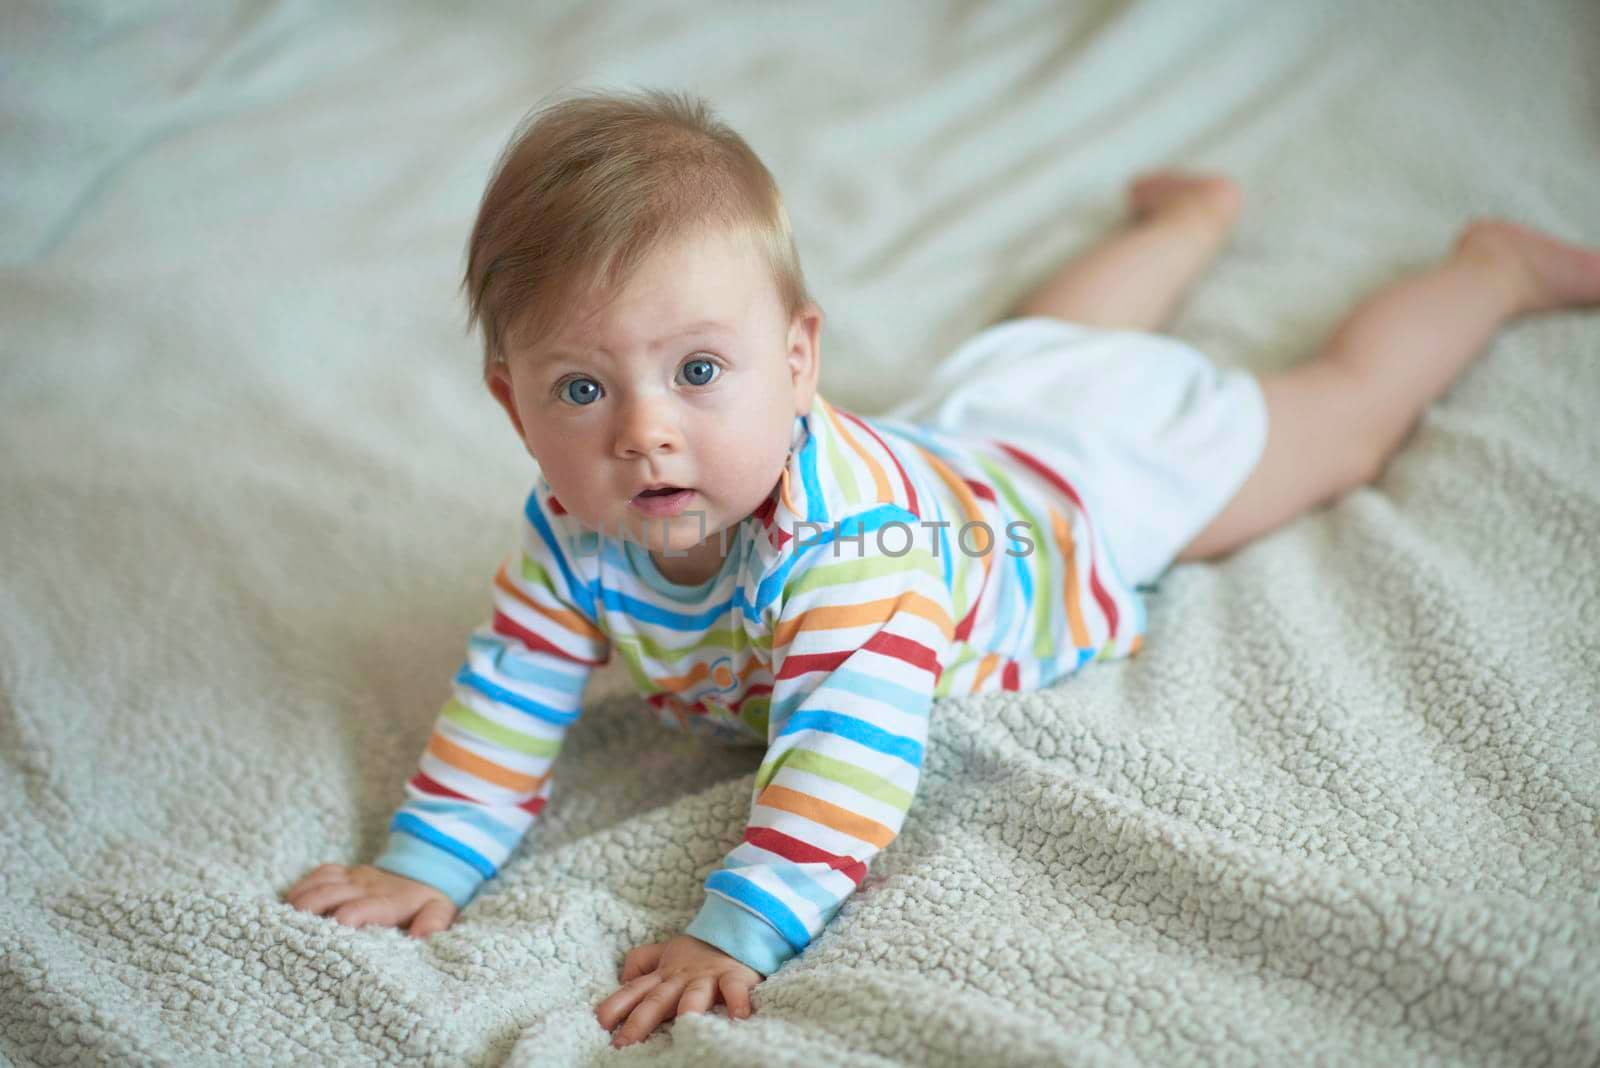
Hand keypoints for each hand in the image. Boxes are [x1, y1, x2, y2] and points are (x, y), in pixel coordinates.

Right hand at [283, 863, 457, 937]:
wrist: (425, 868)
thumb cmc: (428, 900)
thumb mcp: (440, 911)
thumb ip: (434, 923)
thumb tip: (423, 938)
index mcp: (388, 901)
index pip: (359, 908)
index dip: (343, 919)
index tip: (329, 935)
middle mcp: (366, 886)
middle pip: (329, 894)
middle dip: (309, 912)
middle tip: (291, 934)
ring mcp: (353, 876)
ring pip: (320, 883)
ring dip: (300, 901)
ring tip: (283, 923)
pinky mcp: (345, 871)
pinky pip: (319, 873)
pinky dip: (302, 886)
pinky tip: (290, 904)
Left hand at [595, 934, 761, 1047]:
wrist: (736, 928)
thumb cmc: (699, 952)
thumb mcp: (666, 954)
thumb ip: (643, 963)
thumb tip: (622, 979)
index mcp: (663, 975)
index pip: (635, 990)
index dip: (616, 1005)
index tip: (600, 1023)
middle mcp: (682, 978)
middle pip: (657, 999)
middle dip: (640, 1020)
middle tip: (624, 1042)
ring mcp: (707, 978)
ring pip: (695, 993)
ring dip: (688, 1006)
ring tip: (684, 1022)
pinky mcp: (734, 976)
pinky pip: (734, 988)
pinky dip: (737, 1000)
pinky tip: (738, 1016)